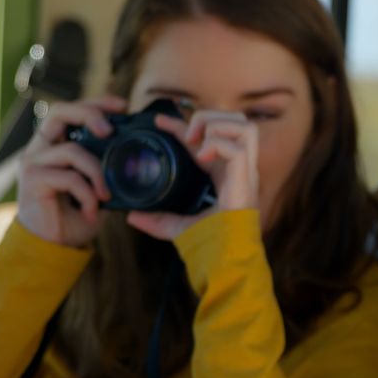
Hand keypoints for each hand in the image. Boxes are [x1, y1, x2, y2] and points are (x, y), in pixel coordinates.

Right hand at [17, 96, 126, 246]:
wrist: (52, 247)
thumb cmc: (75, 215)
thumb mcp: (96, 186)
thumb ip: (105, 166)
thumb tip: (134, 150)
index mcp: (54, 144)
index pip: (71, 111)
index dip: (95, 102)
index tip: (122, 106)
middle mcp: (39, 149)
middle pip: (60, 112)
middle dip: (89, 114)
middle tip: (110, 131)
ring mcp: (33, 163)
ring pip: (72, 151)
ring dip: (97, 173)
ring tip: (106, 195)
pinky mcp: (32, 181)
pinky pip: (70, 178)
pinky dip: (88, 195)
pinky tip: (92, 212)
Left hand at [127, 110, 259, 239]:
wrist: (226, 260)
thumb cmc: (211, 245)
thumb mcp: (177, 228)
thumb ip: (157, 220)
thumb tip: (131, 217)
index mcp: (226, 174)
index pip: (209, 138)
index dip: (185, 125)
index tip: (160, 122)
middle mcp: (239, 168)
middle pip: (236, 121)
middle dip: (210, 117)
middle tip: (187, 135)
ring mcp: (245, 172)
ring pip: (243, 126)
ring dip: (216, 125)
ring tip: (196, 142)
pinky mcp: (245, 178)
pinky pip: (238, 147)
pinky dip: (218, 145)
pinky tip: (203, 158)